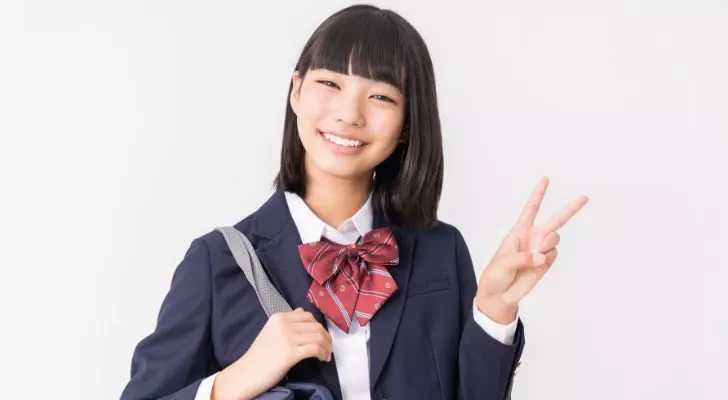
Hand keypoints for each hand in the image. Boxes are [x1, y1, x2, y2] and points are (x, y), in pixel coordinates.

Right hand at [211, 308, 332, 399]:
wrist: (247, 372)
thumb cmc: (260, 355)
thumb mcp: (271, 331)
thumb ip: (288, 321)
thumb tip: (302, 311)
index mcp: (279, 317)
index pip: (308, 316)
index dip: (318, 327)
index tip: (321, 337)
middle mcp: (284, 324)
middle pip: (316, 326)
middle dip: (326, 338)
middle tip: (327, 348)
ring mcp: (287, 338)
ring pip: (318, 337)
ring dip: (326, 347)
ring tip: (326, 355)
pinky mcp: (290, 353)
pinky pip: (315, 348)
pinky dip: (322, 353)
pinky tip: (322, 359)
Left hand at [476, 176, 588, 323]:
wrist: (500, 295)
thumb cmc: (495, 275)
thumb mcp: (503, 262)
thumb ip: (522, 258)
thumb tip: (541, 257)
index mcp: (518, 232)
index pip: (530, 209)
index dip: (538, 194)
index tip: (545, 179)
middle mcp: (532, 238)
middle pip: (555, 220)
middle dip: (570, 209)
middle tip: (584, 197)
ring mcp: (541, 251)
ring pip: (555, 238)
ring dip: (547, 243)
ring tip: (535, 255)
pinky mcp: (546, 264)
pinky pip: (554, 255)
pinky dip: (547, 258)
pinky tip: (538, 263)